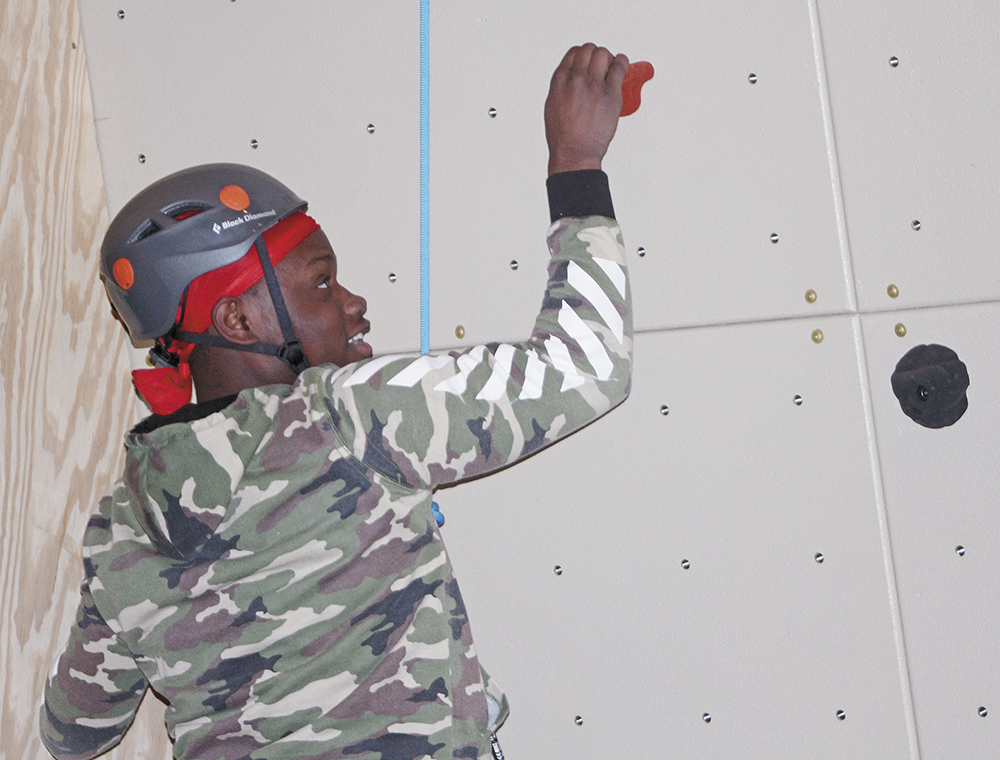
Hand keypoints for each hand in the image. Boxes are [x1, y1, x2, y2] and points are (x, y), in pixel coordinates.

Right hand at [545, 44, 628, 175]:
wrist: (574, 152)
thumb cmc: (563, 136)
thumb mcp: (552, 105)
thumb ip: (562, 88)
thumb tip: (572, 79)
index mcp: (560, 80)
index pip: (573, 53)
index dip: (583, 55)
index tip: (588, 62)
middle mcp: (576, 78)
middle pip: (589, 50)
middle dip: (596, 55)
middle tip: (601, 66)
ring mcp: (594, 85)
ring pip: (604, 54)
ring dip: (609, 58)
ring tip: (611, 68)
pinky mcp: (610, 94)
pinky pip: (620, 67)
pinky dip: (623, 62)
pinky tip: (622, 65)